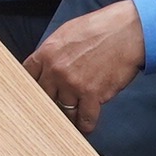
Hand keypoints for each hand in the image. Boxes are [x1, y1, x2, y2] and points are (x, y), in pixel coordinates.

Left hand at [23, 1, 142, 132]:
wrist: (128, 31)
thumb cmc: (100, 28)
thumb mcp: (67, 33)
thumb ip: (52, 52)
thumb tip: (45, 67)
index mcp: (47, 52)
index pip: (27, 76)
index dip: (29, 86)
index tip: (32, 93)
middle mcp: (56, 70)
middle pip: (42, 97)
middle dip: (48, 102)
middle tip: (52, 109)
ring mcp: (73, 85)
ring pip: (62, 111)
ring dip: (67, 116)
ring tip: (70, 120)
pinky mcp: (92, 95)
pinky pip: (84, 120)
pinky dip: (85, 126)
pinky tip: (84, 127)